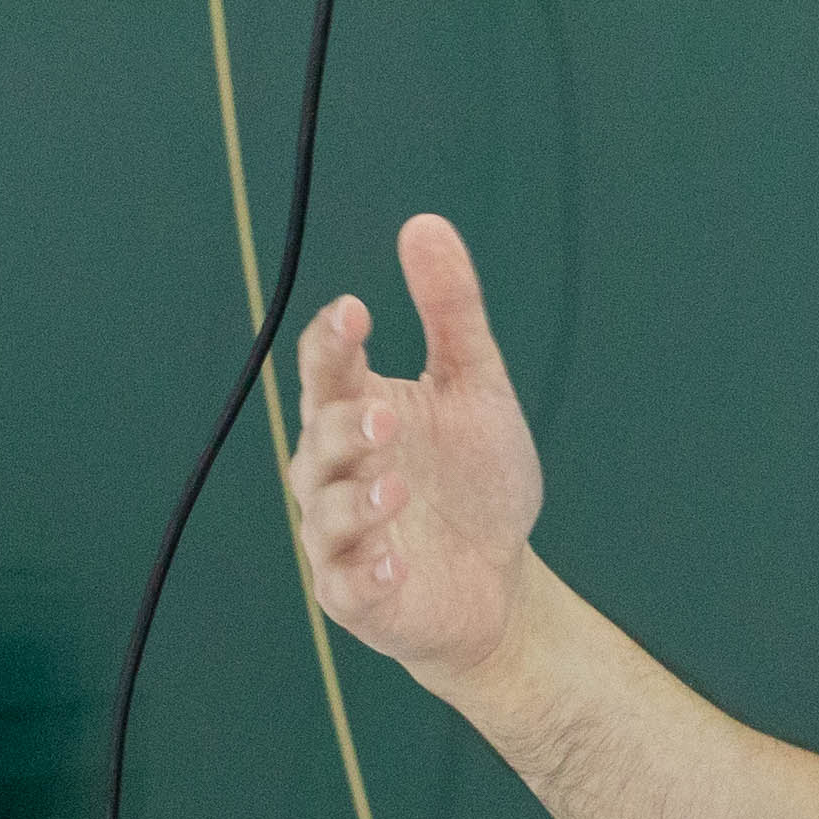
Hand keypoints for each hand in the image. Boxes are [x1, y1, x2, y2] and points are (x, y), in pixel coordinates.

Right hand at [287, 211, 548, 685]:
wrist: (499, 580)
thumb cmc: (474, 481)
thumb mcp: (475, 387)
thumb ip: (450, 311)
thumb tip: (425, 223)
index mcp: (359, 412)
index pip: (327, 368)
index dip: (332, 340)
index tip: (355, 312)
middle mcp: (338, 471)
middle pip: (319, 438)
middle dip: (346, 426)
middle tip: (387, 415)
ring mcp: (342, 536)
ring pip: (326, 512)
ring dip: (356, 499)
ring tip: (398, 487)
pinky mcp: (358, 595)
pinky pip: (347, 585)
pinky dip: (366, 574)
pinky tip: (395, 564)